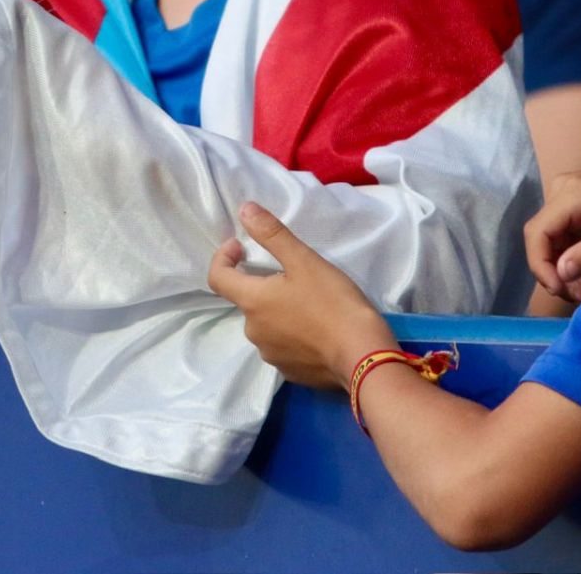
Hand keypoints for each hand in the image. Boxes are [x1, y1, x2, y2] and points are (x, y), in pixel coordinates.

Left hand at [207, 202, 395, 388]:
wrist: (362, 354)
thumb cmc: (332, 302)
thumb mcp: (304, 261)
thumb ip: (272, 235)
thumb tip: (244, 210)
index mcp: (252, 302)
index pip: (218, 277)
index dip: (223, 257)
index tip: (240, 246)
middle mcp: (253, 331)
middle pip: (247, 301)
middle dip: (263, 285)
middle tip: (294, 276)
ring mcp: (270, 355)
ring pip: (266, 325)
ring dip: (278, 311)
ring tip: (309, 303)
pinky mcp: (289, 371)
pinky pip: (282, 346)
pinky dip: (292, 334)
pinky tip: (316, 329)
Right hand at [524, 159, 580, 303]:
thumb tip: (560, 275)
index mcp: (570, 194)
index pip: (537, 233)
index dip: (540, 265)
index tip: (559, 290)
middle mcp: (561, 190)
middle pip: (545, 240)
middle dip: (561, 272)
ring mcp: (567, 195)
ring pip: (555, 241)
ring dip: (572, 267)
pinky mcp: (575, 203)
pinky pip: (567, 235)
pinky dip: (579, 256)